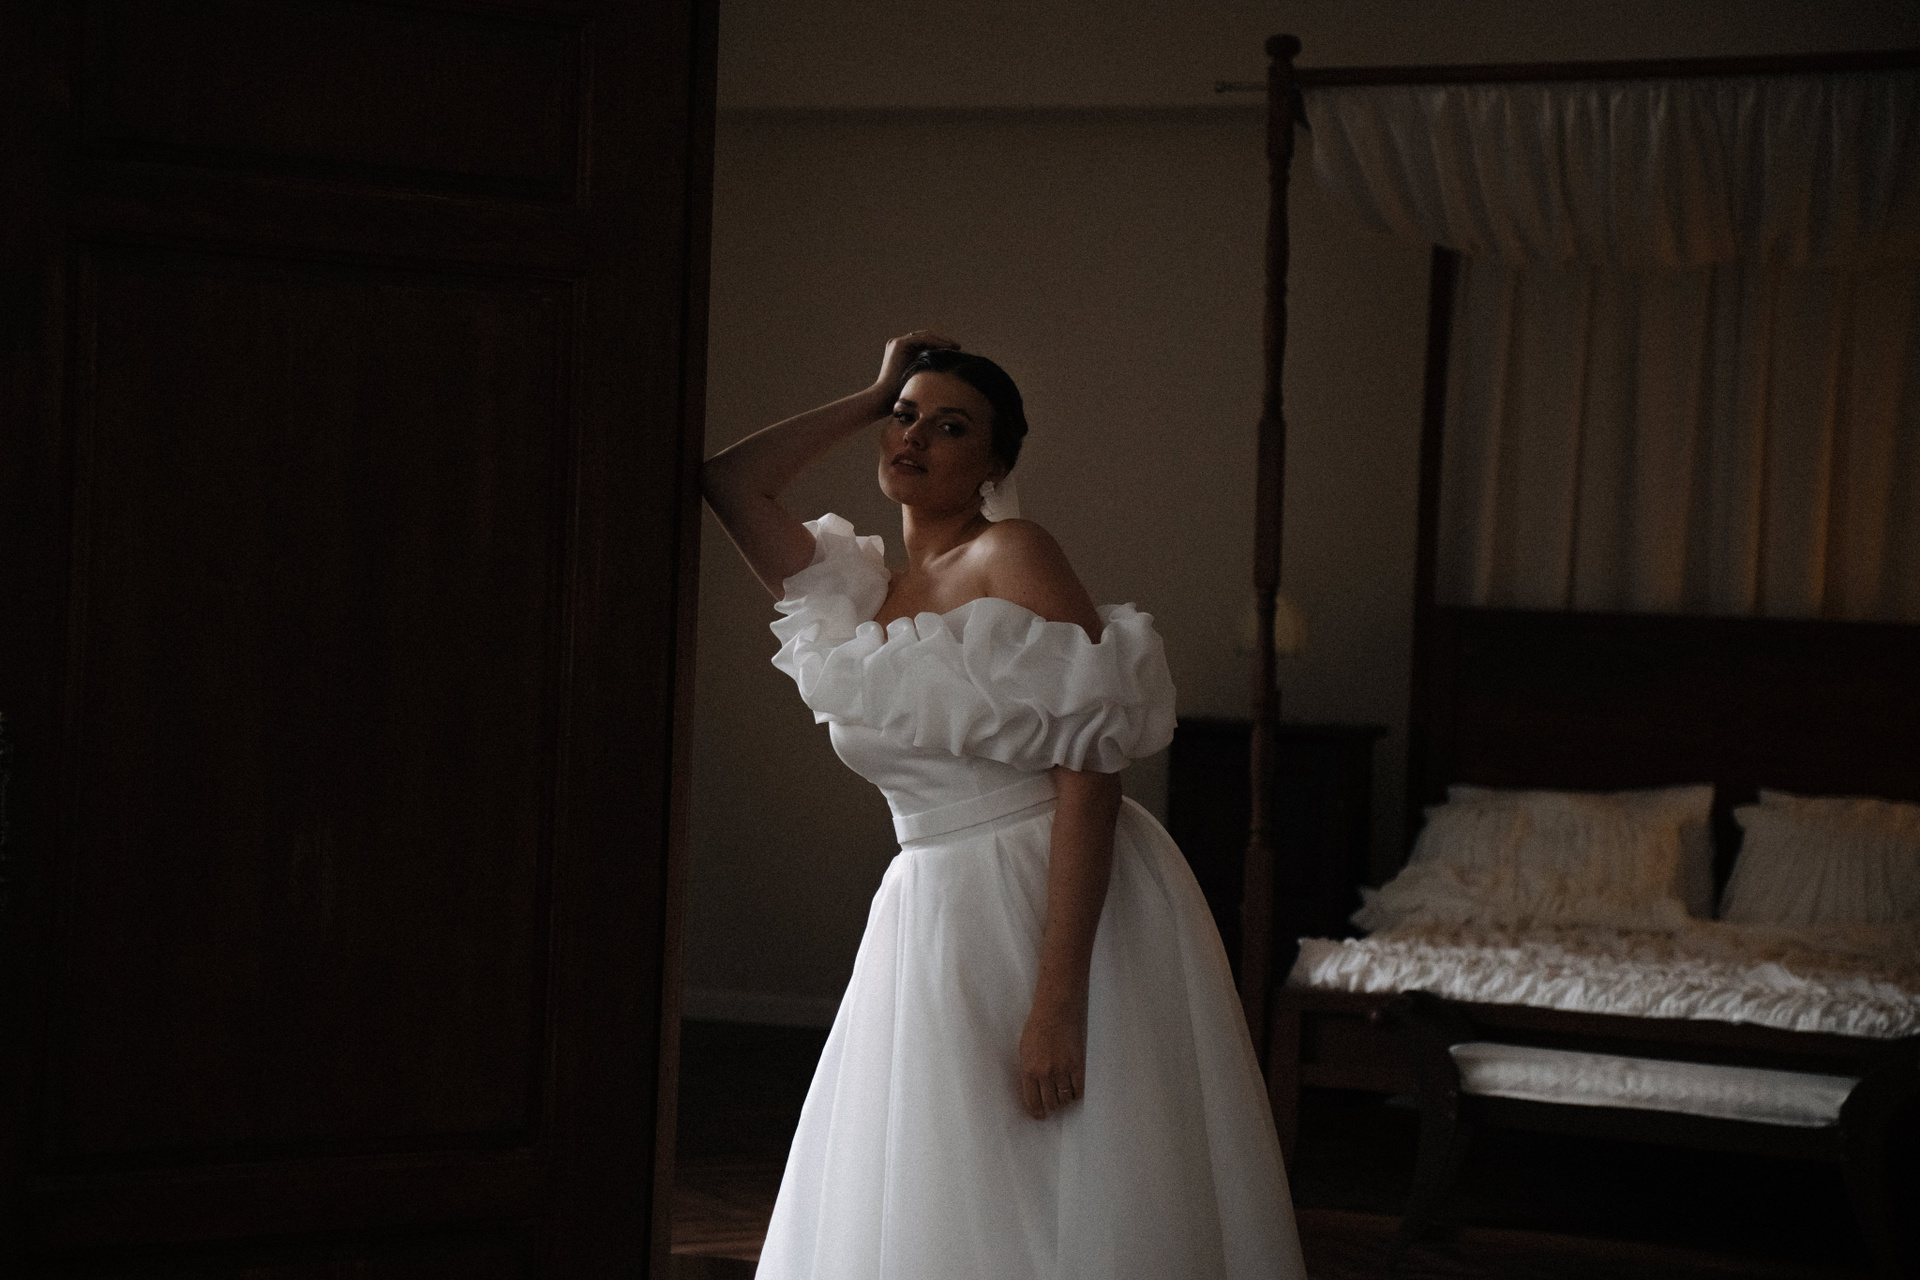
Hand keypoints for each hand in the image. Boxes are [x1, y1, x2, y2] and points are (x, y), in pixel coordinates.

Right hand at [873, 328, 959, 398]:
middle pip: (926, 337)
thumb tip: (946, 370)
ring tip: (955, 346)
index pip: (925, 342)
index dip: (941, 344)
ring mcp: (898, 342)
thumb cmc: (902, 394)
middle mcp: (899, 343)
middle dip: (943, 340)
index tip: (955, 351)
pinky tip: (947, 347)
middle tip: (958, 346)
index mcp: (903, 350)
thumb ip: (927, 369)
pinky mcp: (899, 344)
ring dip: (942, 340)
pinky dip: (935, 341)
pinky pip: (922, 339)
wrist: (886, 397)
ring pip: (925, 336)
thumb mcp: (919, 378)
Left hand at [1017, 995, 1085, 1119]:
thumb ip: (1028, 1071)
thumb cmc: (1037, 1027)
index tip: (1040, 1116)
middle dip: (1052, 1107)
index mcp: (1029, 1070)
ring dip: (1064, 1100)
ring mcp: (1063, 1070)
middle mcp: (1045, 1074)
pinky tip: (1074, 1089)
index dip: (1037, 1113)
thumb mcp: (1024, 1051)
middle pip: (1051, 1103)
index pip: (1033, 1102)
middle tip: (1053, 1106)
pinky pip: (1079, 1090)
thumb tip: (1032, 1090)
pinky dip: (1077, 1093)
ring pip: (1065, 1099)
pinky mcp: (1078, 1065)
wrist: (1056, 1010)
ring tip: (1063, 1095)